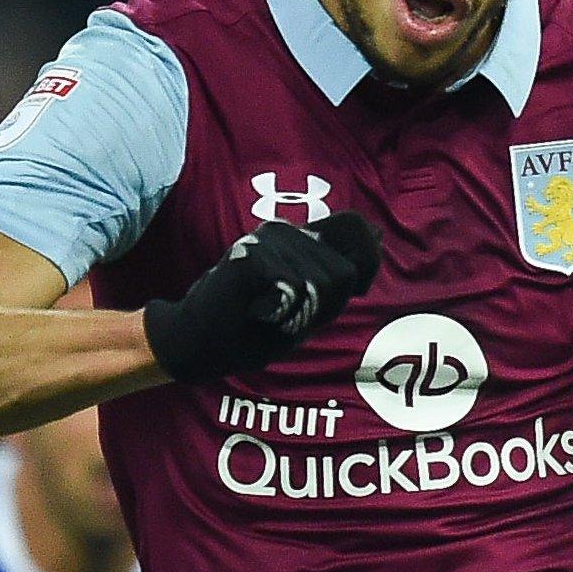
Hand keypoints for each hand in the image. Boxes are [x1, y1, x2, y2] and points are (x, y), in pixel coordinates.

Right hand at [142, 213, 382, 381]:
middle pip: (342, 274)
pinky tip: (257, 314)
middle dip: (324, 307)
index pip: (353, 231)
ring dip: (301, 315)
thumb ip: (337, 267)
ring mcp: (264, 242)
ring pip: (321, 285)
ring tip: (269, 315)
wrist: (195, 340)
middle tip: (285, 316)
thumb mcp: (304, 299)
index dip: (363, 262)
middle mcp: (281, 230)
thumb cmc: (251, 324)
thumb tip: (378, 233)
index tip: (344, 291)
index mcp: (297, 237)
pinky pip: (296, 292)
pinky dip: (281, 315)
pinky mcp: (250, 257)